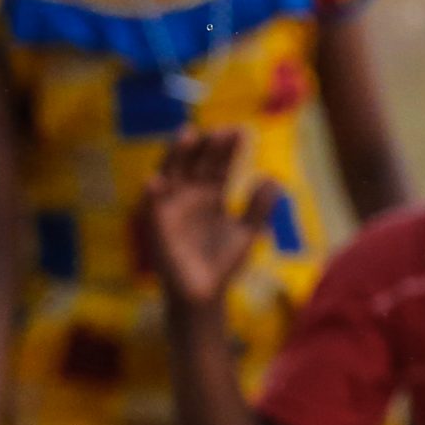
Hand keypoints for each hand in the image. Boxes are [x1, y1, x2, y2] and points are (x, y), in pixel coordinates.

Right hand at [141, 128, 280, 310]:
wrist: (206, 295)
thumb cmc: (223, 262)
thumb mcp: (248, 232)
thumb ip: (260, 207)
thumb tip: (273, 178)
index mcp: (211, 194)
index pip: (219, 164)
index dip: (229, 149)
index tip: (242, 131)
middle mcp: (189, 195)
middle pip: (196, 162)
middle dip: (206, 145)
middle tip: (220, 130)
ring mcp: (172, 208)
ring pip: (171, 174)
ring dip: (176, 155)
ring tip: (187, 134)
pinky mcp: (158, 228)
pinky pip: (152, 208)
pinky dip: (152, 194)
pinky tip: (155, 180)